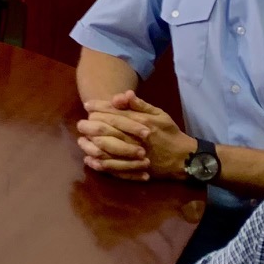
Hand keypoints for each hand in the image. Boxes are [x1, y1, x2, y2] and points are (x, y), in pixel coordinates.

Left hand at [77, 90, 193, 180]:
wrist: (183, 158)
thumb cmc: (169, 133)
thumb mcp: (159, 114)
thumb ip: (141, 105)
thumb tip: (124, 94)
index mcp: (141, 123)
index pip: (115, 113)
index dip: (100, 108)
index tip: (88, 105)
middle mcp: (135, 138)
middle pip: (108, 130)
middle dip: (91, 125)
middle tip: (80, 123)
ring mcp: (133, 155)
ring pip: (108, 149)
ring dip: (92, 144)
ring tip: (81, 140)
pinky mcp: (133, 168)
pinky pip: (113, 167)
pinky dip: (100, 163)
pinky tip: (89, 159)